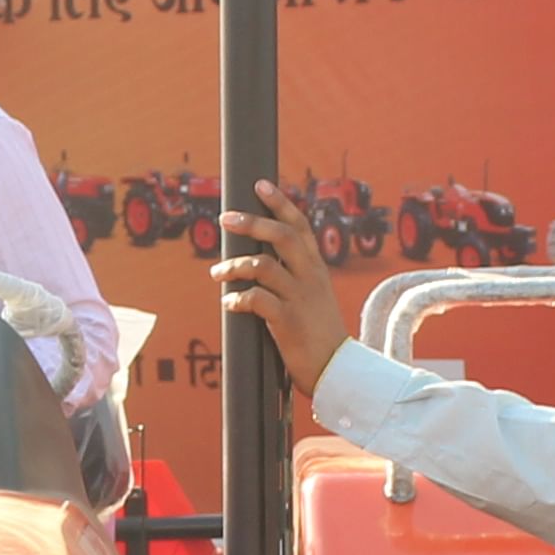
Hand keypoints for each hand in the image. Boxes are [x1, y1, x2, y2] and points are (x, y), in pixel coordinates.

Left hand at [209, 182, 349, 381]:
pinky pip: (256, 300)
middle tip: (225, 218)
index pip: (299, 225)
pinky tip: (229, 304)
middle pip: (281, 236)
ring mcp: (299, 298)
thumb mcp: (314, 295)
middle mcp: (310, 277)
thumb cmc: (319, 332)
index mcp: (316, 268)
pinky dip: (237, 299)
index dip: (280, 203)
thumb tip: (260, 260)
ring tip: (217, 273)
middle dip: (251, 223)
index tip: (260, 185)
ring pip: (263, 266)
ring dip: (234, 266)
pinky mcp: (288, 321)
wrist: (337, 369)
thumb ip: (295, 275)